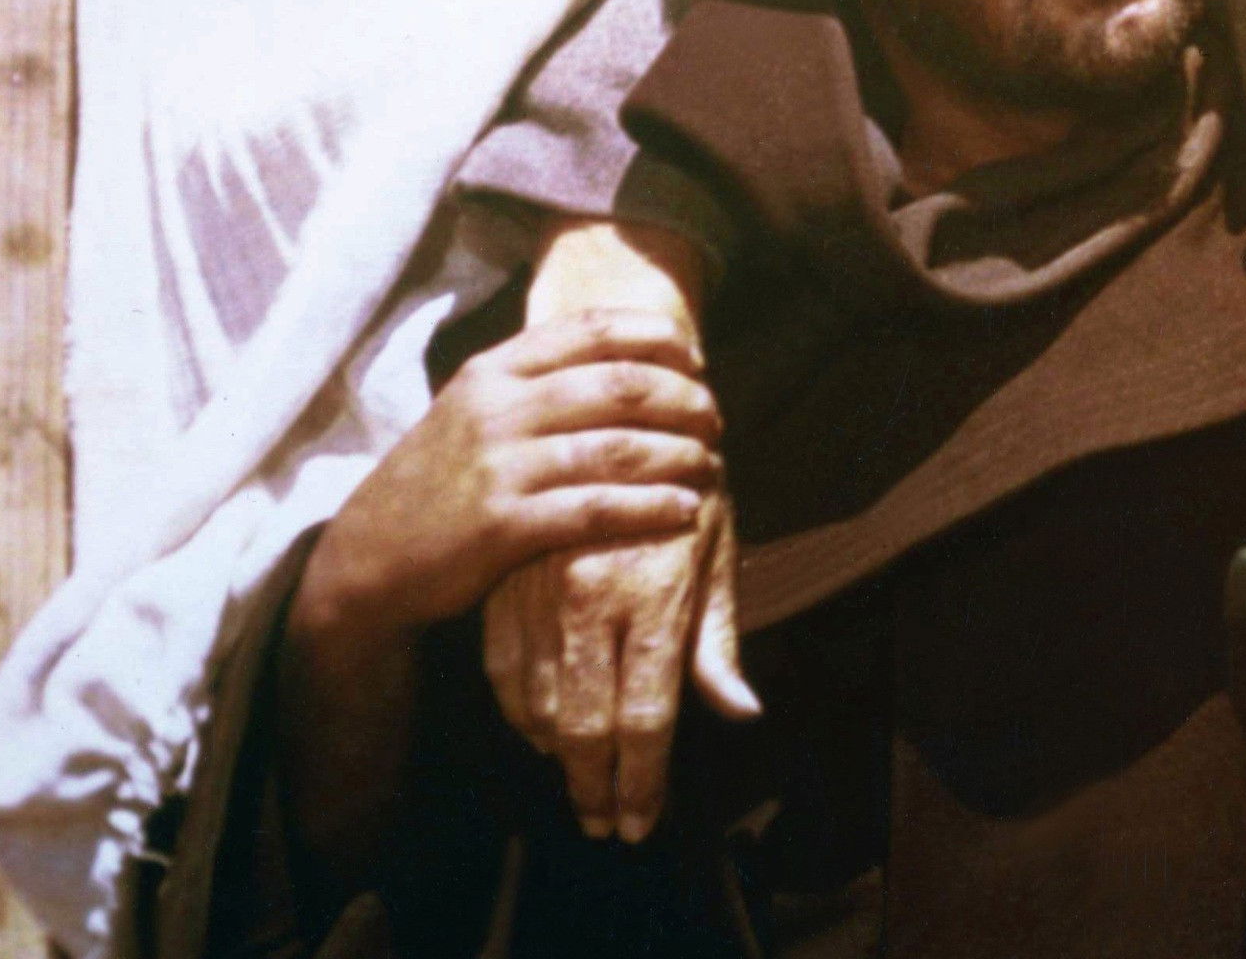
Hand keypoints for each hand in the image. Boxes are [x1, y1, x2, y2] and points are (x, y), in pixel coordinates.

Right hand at [292, 308, 723, 659]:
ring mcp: (499, 466)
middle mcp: (498, 408)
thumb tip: (627, 360)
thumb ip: (534, 381)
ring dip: (680, 453)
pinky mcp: (503, 525)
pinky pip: (598, 508)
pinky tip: (684, 510)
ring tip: (709, 464)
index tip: (697, 359)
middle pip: (622, 384)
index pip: (593, 329)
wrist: (365, 560)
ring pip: (619, 445)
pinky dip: (652, 506)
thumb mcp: (471, 411)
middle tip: (714, 418)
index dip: (658, 339)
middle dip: (684, 398)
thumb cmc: (436, 483)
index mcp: (493, 370)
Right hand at [485, 488, 755, 841]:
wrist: (612, 418)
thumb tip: (742, 712)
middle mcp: (589, 601)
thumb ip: (717, 639)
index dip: (643, 781)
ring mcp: (539, 595)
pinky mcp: (506, 586)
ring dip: (560, 761)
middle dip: (597, 787)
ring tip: (582, 795)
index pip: (646, 717)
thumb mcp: (717, 552)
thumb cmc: (687, 488)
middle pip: (586, 725)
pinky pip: (502, 673)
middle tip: (608, 826)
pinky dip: (521, 716)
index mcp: (653, 597)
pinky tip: (541, 738)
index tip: (642, 823)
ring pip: (538, 707)